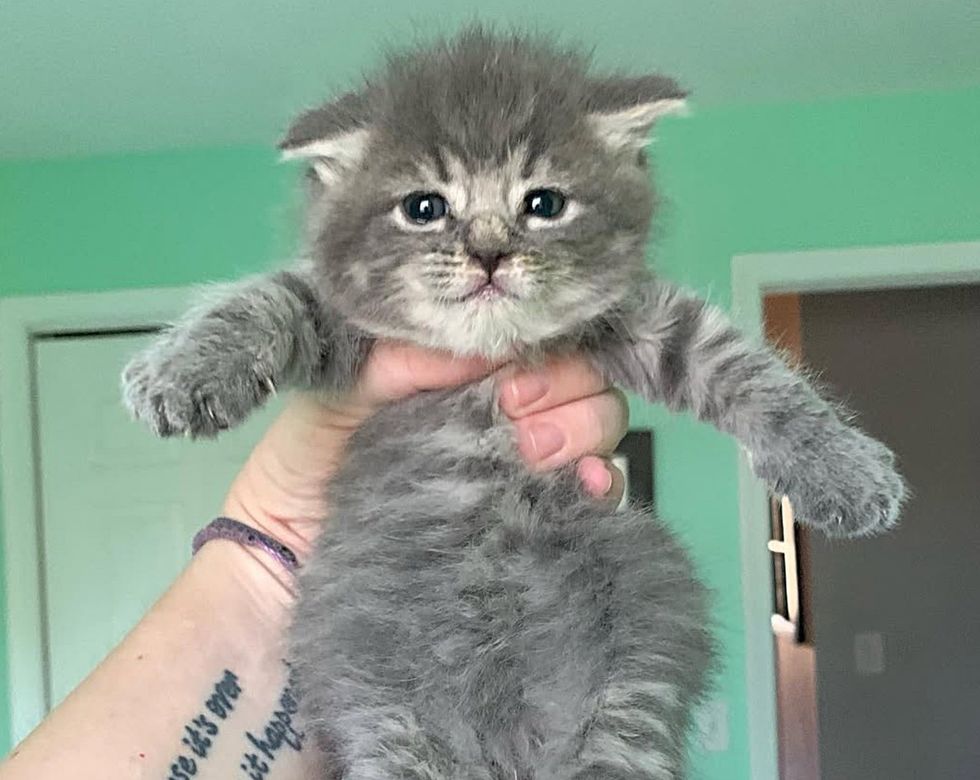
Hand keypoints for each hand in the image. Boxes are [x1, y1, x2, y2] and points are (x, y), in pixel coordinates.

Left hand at [222, 342, 628, 562]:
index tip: (505, 376)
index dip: (535, 346)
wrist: (286, 563)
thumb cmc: (301, 466)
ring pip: (598, 424)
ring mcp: (524, 467)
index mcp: (459, 372)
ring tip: (532, 453)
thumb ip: (396, 357)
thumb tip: (474, 344)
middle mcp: (503, 412)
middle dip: (563, 387)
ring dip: (582, 428)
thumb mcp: (337, 394)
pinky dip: (605, 482)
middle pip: (577, 377)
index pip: (528, 338)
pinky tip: (585, 486)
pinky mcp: (538, 520)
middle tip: (515, 413)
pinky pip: (599, 492)